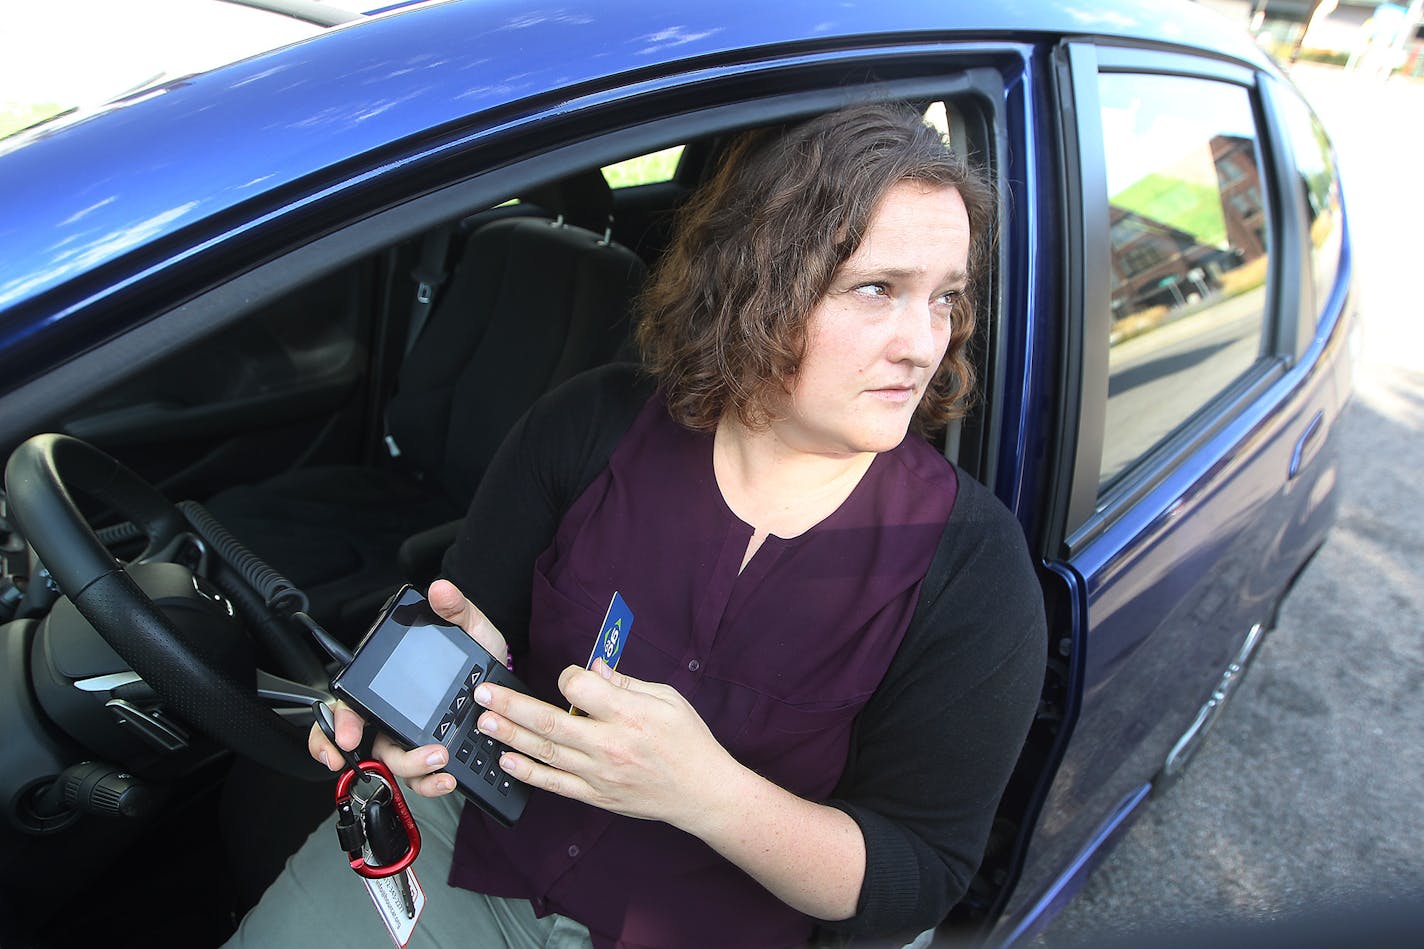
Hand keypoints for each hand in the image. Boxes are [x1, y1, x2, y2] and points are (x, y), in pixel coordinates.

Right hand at [305, 579, 511, 797]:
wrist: (511, 688)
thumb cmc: (481, 657)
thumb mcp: (472, 630)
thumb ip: (456, 609)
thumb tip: (440, 590)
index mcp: (393, 685)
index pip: (349, 702)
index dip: (334, 722)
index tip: (342, 736)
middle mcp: (396, 715)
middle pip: (358, 740)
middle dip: (352, 753)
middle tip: (361, 757)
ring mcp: (413, 739)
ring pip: (392, 763)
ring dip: (409, 766)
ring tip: (437, 757)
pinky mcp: (435, 758)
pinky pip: (422, 780)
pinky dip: (430, 784)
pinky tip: (447, 777)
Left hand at [471, 659, 741, 831]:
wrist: (702, 791)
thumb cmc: (688, 740)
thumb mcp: (667, 698)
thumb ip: (626, 683)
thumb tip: (595, 668)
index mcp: (628, 713)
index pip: (580, 687)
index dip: (568, 676)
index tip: (568, 676)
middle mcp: (609, 744)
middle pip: (549, 721)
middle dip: (511, 705)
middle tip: (483, 694)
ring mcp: (599, 773)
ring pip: (545, 751)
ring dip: (510, 736)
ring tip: (484, 722)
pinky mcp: (596, 795)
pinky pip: (555, 783)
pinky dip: (528, 772)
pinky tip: (506, 760)